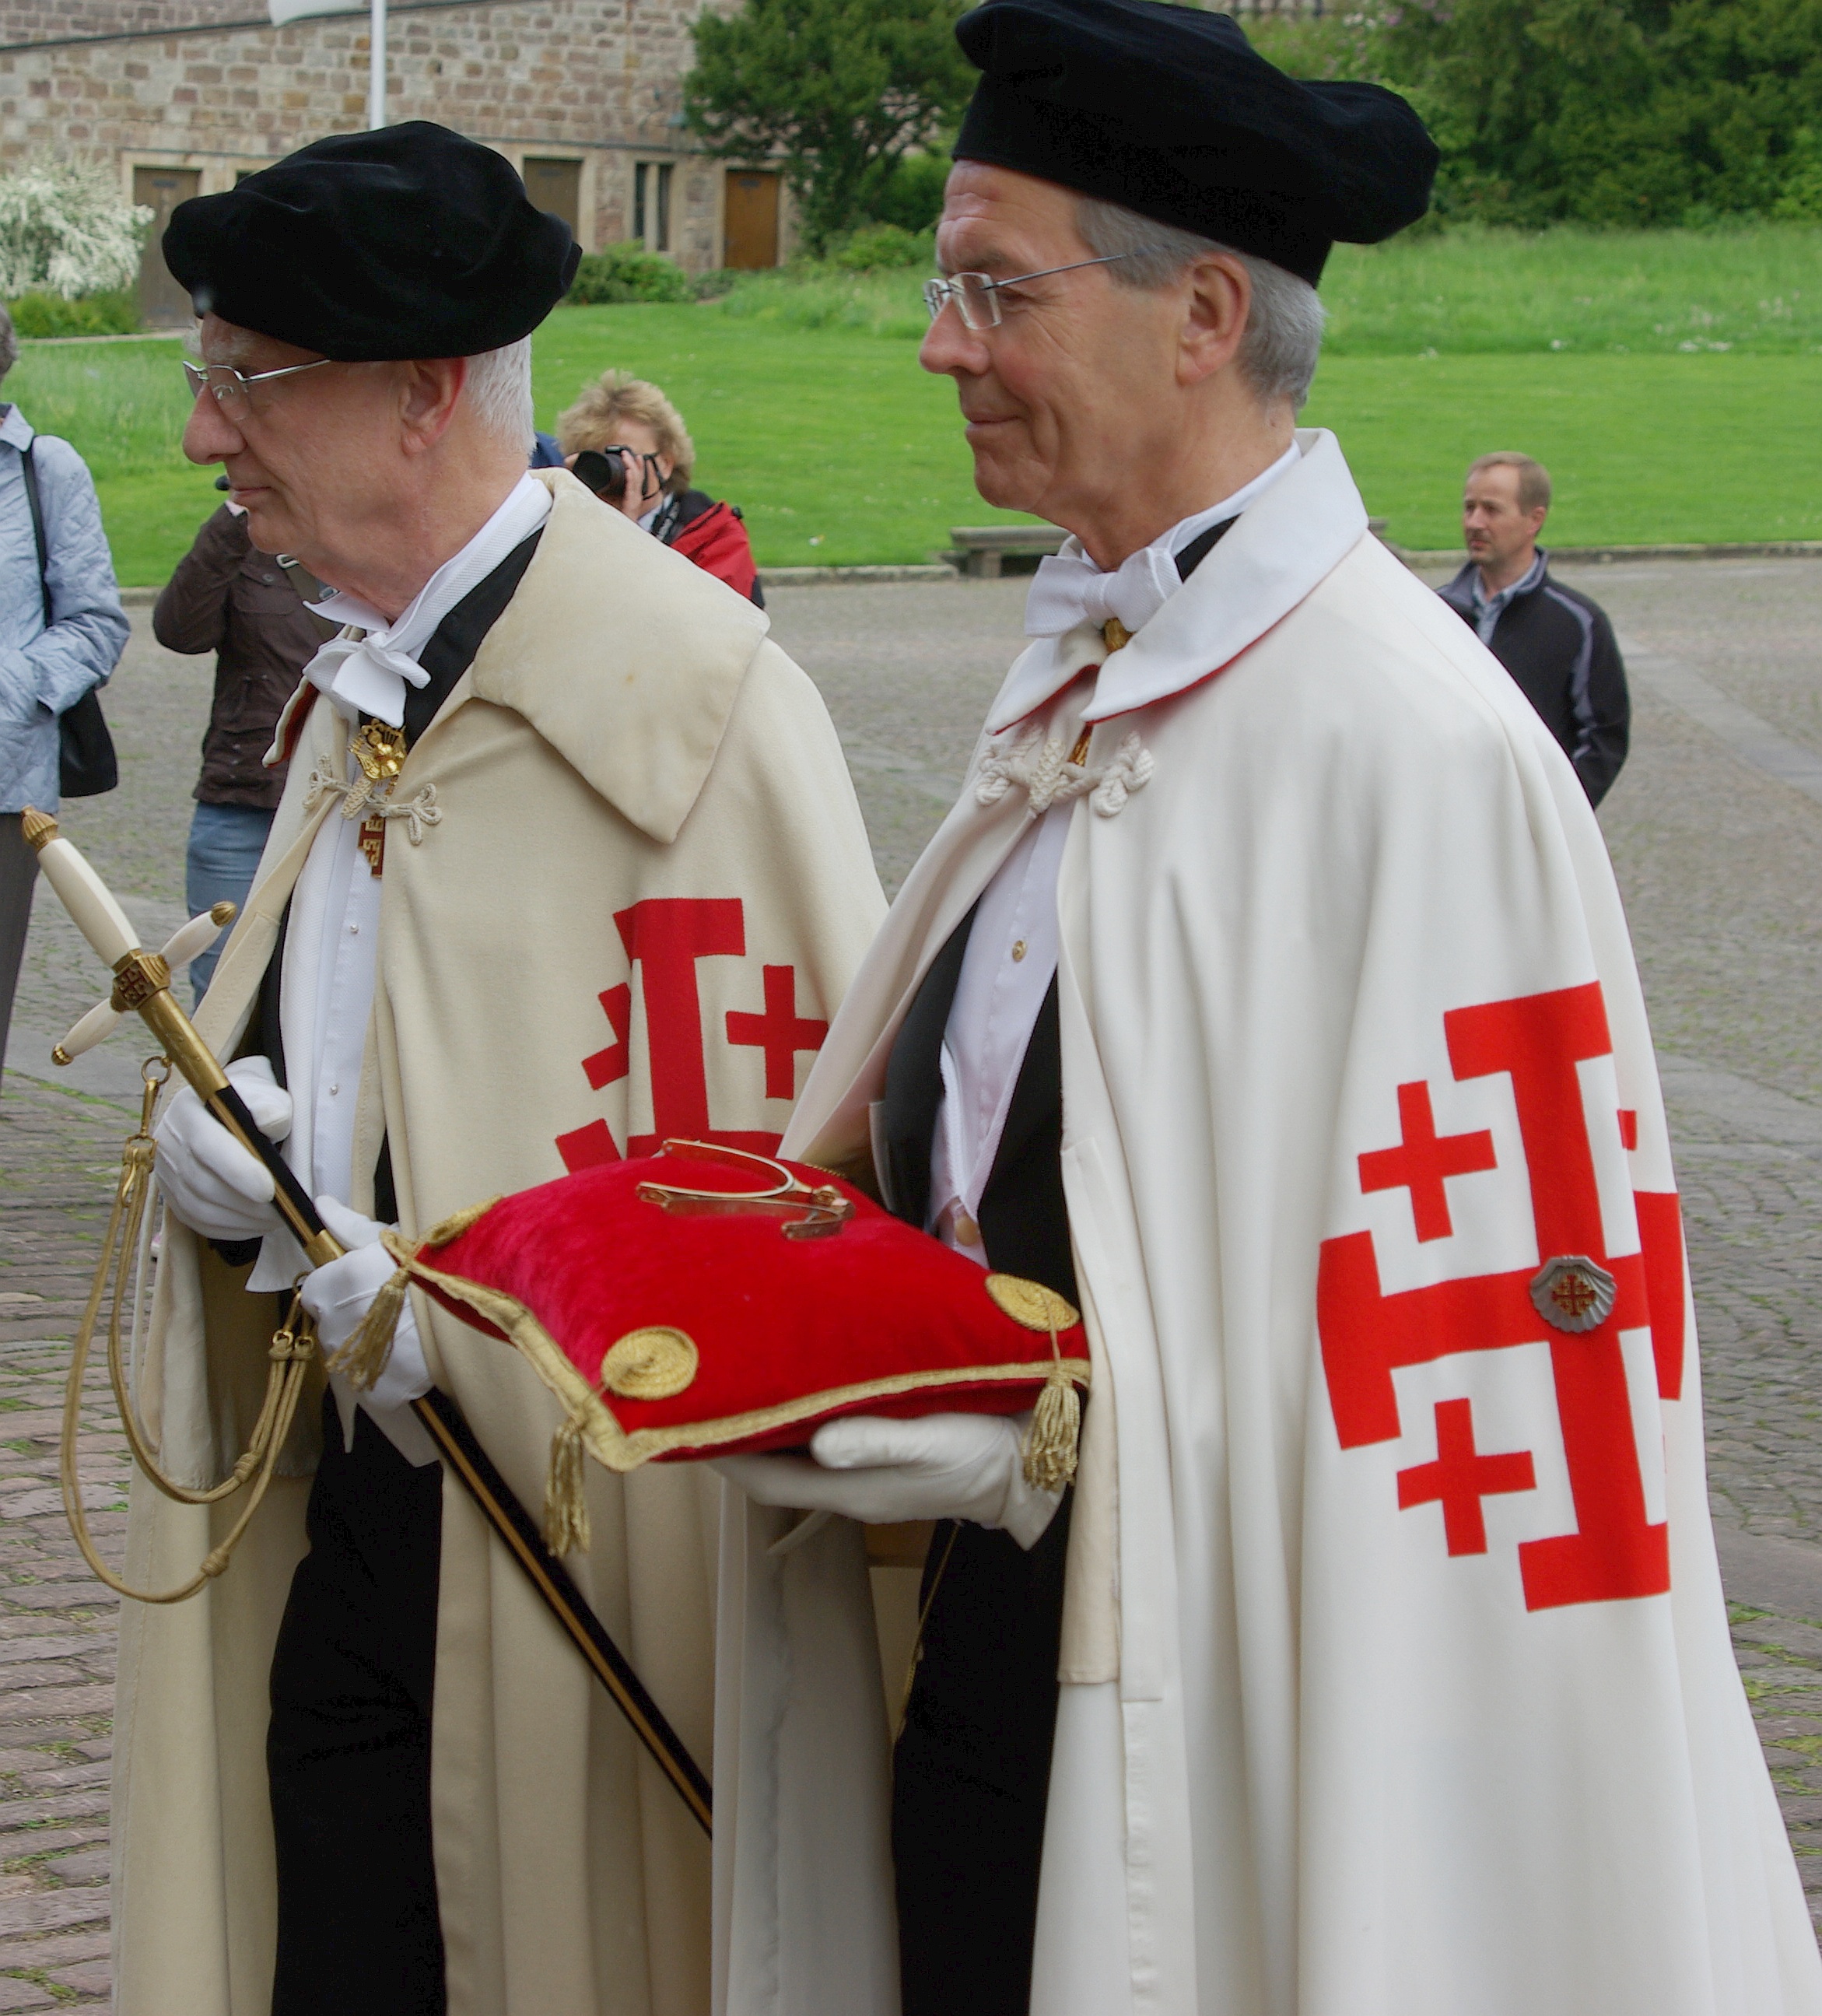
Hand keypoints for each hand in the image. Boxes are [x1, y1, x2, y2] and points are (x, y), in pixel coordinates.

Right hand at [153, 1056, 291, 1241]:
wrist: (228, 1112)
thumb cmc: (252, 1104)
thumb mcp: (264, 1094)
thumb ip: (271, 1105)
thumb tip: (273, 1121)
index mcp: (187, 1110)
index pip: (206, 1145)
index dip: (237, 1170)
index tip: (269, 1189)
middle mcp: (169, 1143)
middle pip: (203, 1183)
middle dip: (246, 1203)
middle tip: (283, 1211)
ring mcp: (167, 1174)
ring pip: (201, 1209)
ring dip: (243, 1219)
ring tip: (277, 1218)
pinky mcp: (173, 1198)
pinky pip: (200, 1223)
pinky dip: (233, 1228)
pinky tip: (258, 1223)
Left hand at [298, 1198, 431, 1411]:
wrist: (469, 1305)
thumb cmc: (425, 1266)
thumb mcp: (388, 1239)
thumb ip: (349, 1226)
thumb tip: (320, 1205)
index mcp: (330, 1286)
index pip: (316, 1290)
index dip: (340, 1286)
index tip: (366, 1284)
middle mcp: (332, 1325)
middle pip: (331, 1322)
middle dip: (353, 1315)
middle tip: (391, 1307)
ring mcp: (354, 1365)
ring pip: (350, 1354)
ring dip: (367, 1345)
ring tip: (402, 1333)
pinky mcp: (375, 1394)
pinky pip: (371, 1385)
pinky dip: (386, 1375)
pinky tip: (409, 1358)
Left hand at [714, 1412, 1060, 1549]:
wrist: (1033, 1466)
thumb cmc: (982, 1455)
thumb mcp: (931, 1444)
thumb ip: (875, 1442)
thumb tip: (815, 1443)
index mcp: (846, 1488)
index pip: (762, 1476)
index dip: (720, 1452)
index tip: (683, 1418)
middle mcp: (845, 1484)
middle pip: (771, 1463)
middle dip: (736, 1431)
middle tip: (705, 1382)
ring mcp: (863, 1472)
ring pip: (796, 1449)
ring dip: (768, 1420)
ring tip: (742, 1373)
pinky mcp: (883, 1454)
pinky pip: (825, 1438)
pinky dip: (804, 1413)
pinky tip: (803, 1379)